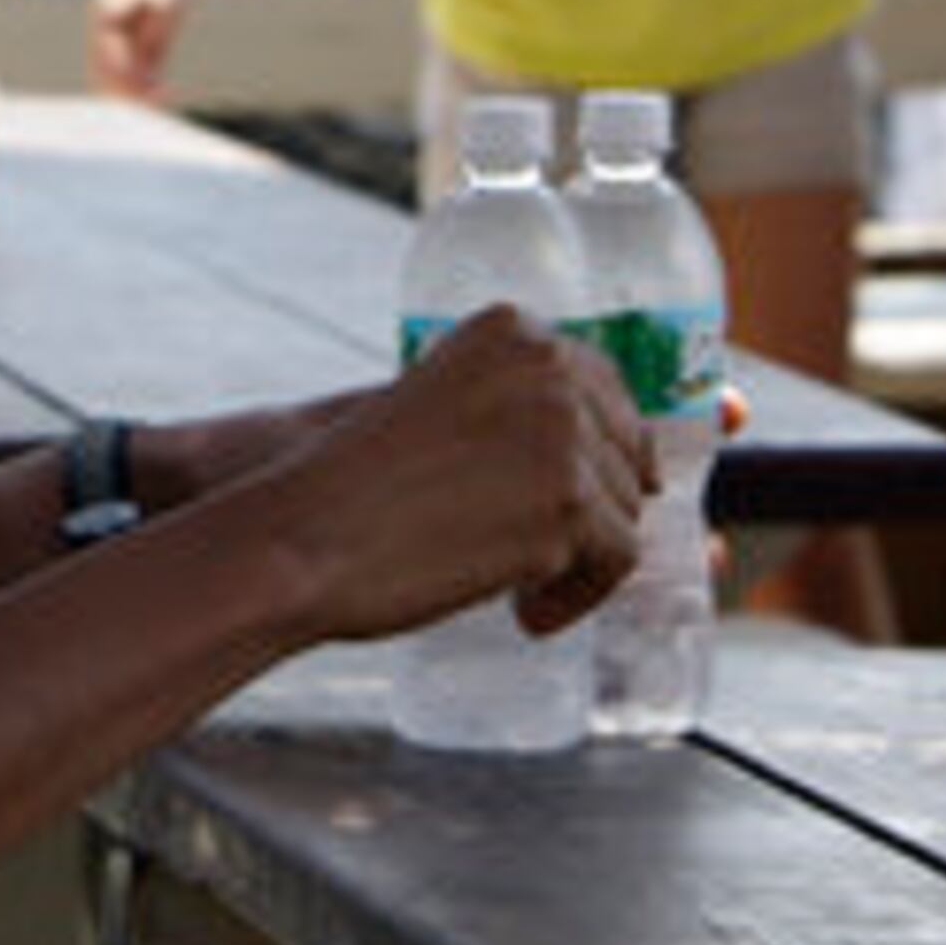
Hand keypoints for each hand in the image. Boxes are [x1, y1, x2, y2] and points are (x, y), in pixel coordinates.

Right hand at [86, 0, 202, 99]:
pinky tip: (166, 92)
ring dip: (137, 93)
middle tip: (152, 104)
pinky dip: (149, 86)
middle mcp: (108, 30)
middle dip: (126, 92)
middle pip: (106, 73)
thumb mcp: (168, 2)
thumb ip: (156, 35)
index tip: (146, 92)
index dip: (125, 79)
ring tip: (163, 99)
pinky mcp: (142, 41)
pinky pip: (140, 72)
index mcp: (104, 17)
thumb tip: (147, 71)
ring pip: (121, 77)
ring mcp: (123, 37)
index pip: (107, 59)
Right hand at [270, 307, 653, 643]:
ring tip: (516, 590)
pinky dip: (577, 598)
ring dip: (576, 561)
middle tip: (534, 559)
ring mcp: (562, 432)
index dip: (602, 452)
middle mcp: (548, 366)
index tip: (577, 502)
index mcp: (513, 330)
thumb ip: (520, 409)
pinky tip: (524, 614)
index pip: (605, 388)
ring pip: (624, 511)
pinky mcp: (567, 503)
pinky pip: (616, 562)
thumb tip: (640, 463)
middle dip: (587, 513)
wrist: (305, 537)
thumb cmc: (360, 491)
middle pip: (624, 453)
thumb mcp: (445, 408)